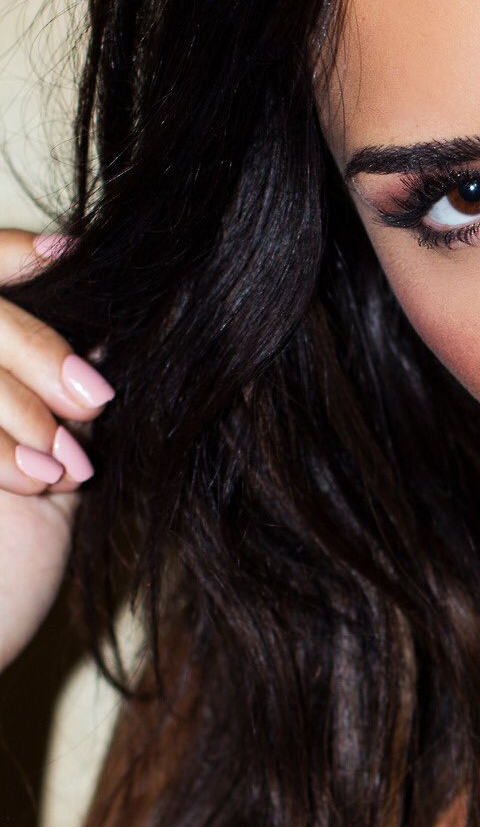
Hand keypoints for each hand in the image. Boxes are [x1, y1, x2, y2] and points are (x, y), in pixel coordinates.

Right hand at [0, 229, 113, 672]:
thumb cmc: (1, 574)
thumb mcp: (47, 472)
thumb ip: (64, 399)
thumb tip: (120, 332)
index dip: (8, 254)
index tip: (70, 252)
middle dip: (32, 346)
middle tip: (92, 402)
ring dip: (19, 402)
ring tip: (63, 464)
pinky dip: (2, 448)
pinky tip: (41, 481)